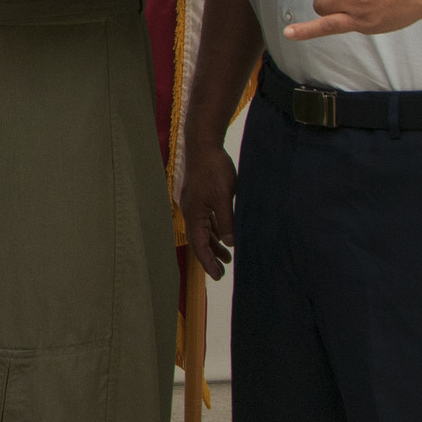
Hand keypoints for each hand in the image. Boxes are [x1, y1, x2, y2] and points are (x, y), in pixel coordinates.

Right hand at [179, 135, 238, 280]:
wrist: (203, 145)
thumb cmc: (213, 171)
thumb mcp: (223, 198)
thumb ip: (226, 222)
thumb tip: (230, 243)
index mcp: (193, 214)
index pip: (198, 245)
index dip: (208, 262)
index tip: (218, 276)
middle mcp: (191, 211)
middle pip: (199, 239)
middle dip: (210, 256)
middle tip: (223, 270)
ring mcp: (195, 203)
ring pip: (203, 229)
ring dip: (214, 242)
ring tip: (227, 255)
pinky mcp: (200, 195)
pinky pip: (206, 219)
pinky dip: (214, 229)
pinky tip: (224, 231)